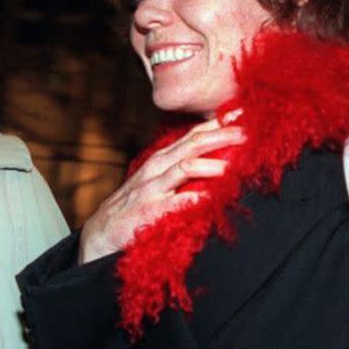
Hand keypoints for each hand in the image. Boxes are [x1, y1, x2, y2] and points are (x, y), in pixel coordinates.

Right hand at [78, 112, 245, 263]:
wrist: (100, 234)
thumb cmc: (135, 207)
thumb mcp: (158, 182)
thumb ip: (183, 171)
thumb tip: (217, 162)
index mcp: (162, 159)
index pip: (194, 134)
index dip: (218, 123)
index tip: (243, 114)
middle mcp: (157, 168)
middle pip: (193, 144)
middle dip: (221, 136)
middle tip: (248, 132)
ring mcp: (152, 187)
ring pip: (185, 166)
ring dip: (212, 163)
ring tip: (236, 164)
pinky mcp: (149, 211)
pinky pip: (176, 202)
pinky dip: (196, 197)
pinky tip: (213, 197)